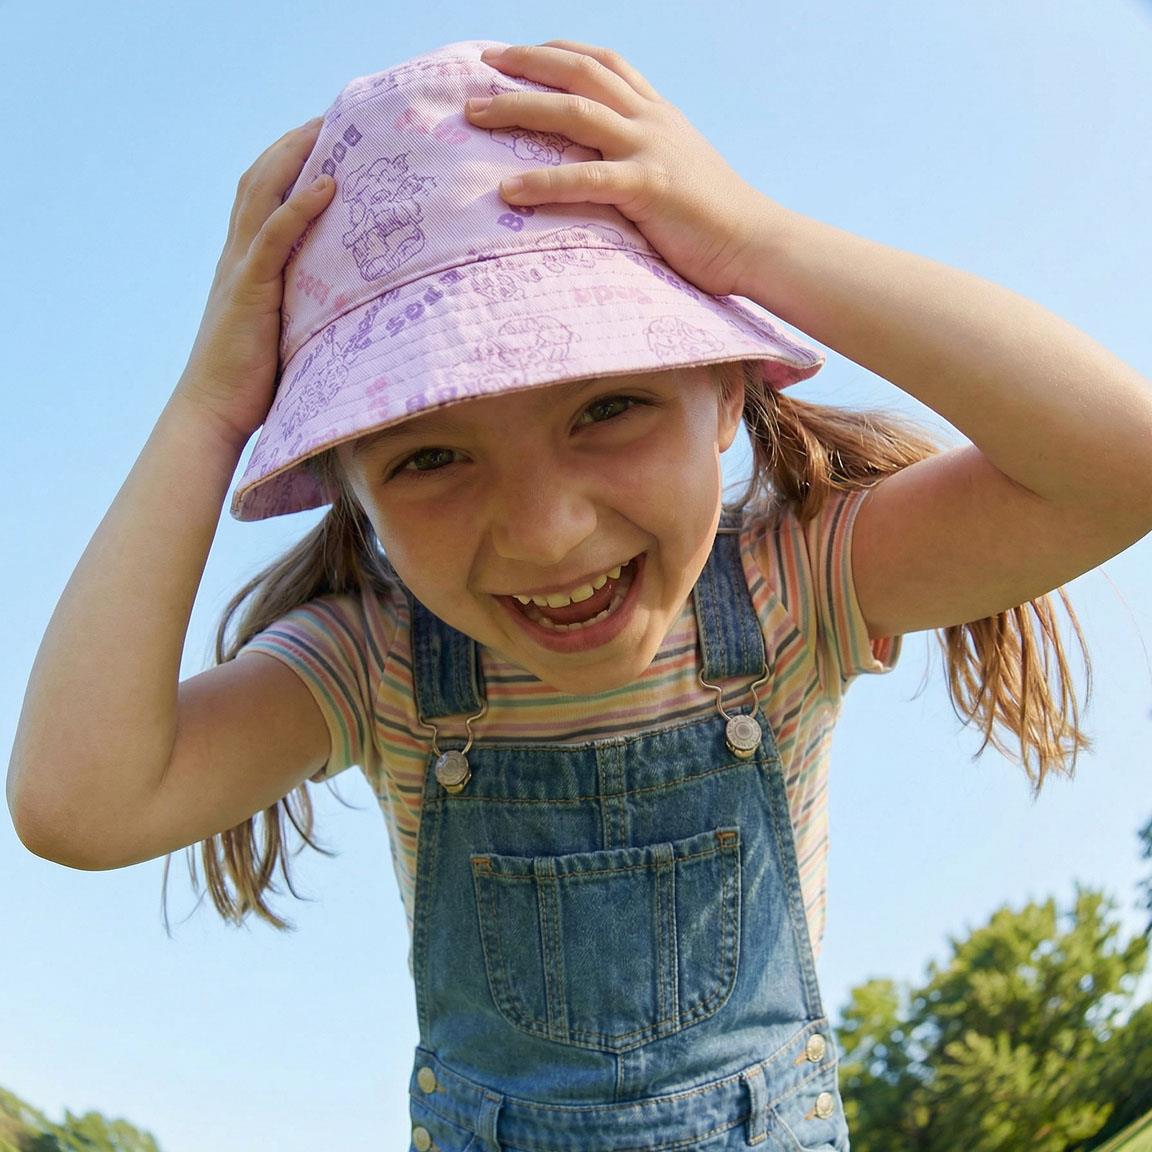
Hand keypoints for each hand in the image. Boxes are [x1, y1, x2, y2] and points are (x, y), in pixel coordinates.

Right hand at [175, 118, 336, 446]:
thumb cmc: (252, 383)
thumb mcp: (284, 332)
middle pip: (260, 178)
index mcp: (244, 263)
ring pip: (261, 194)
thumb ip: (303, 306)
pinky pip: (272, 237)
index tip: (325, 138)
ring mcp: (240, 270)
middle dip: (294, 143)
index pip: (262, 194)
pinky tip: (326, 186)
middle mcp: (237, 255)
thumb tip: (346, 305)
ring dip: (295, 156)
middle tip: (334, 116)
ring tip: (331, 128)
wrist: (214, 413)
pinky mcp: (248, 291)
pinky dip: (298, 207)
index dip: (288, 160)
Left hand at [467, 41, 774, 298]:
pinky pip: (586, 178)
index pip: (603, 61)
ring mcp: (651, 149)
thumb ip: (644, 157)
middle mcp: (651, 120)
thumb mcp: (677, 171)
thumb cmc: (715, 221)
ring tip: (474, 116)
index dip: (557, 51)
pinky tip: (508, 191)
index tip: (517, 54)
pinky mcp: (649, 187)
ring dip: (518, 109)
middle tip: (479, 66)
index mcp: (657, 114)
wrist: (759, 243)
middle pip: (580, 72)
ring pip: (575, 112)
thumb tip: (606, 167)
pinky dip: (543, 182)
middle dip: (525, 64)